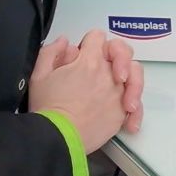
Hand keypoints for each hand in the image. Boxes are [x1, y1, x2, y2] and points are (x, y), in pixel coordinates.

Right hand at [28, 29, 136, 149]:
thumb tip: (64, 43)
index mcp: (88, 62)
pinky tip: (128, 112)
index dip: (91, 43)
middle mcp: (107, 75)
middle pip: (124, 51)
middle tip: (110, 68)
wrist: (57, 138)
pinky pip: (137, 106)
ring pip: (136, 76)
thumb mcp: (39, 75)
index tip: (85, 54)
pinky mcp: (121, 114)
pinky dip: (135, 108)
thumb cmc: (47, 109)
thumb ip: (51, 53)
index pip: (97, 37)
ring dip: (131, 80)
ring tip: (120, 89)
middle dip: (118, 56)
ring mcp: (117, 94)